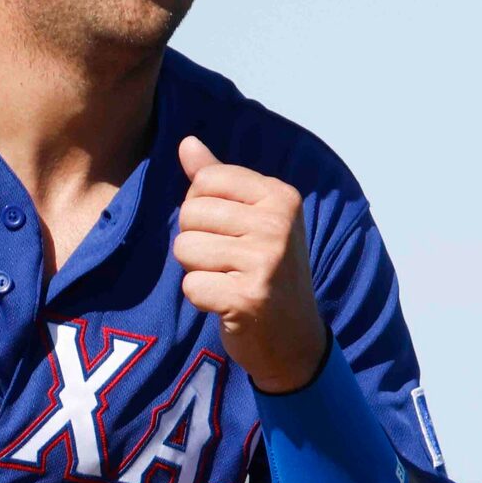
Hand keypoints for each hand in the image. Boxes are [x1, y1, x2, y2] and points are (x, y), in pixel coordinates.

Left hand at [174, 135, 326, 393]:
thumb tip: (186, 143)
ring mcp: (265, 260)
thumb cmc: (266, 271)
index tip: (227, 231)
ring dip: (197, 270)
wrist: (295, 339)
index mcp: (280, 196)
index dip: (201, 208)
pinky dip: (202, 298)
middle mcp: (277, 223)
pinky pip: (191, 286)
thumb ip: (217, 180)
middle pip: (190, 214)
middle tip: (227, 262)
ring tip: (227, 280)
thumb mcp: (253, 219)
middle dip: (196, 242)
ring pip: (185, 249)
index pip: (206, 180)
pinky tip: (227, 303)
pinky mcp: (248, 297)